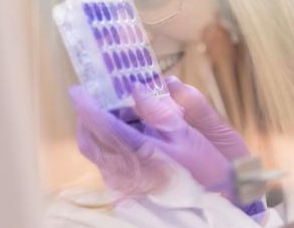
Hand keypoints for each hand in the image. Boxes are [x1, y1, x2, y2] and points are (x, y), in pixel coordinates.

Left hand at [68, 78, 252, 203]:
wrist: (216, 205)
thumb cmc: (206, 169)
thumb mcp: (188, 135)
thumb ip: (160, 111)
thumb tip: (136, 89)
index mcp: (141, 153)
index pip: (102, 127)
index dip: (86, 107)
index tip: (78, 89)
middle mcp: (127, 171)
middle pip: (90, 143)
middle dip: (87, 118)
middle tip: (94, 98)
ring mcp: (126, 182)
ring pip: (98, 154)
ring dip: (98, 131)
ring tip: (113, 112)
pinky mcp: (130, 188)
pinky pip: (109, 163)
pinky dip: (109, 144)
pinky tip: (126, 132)